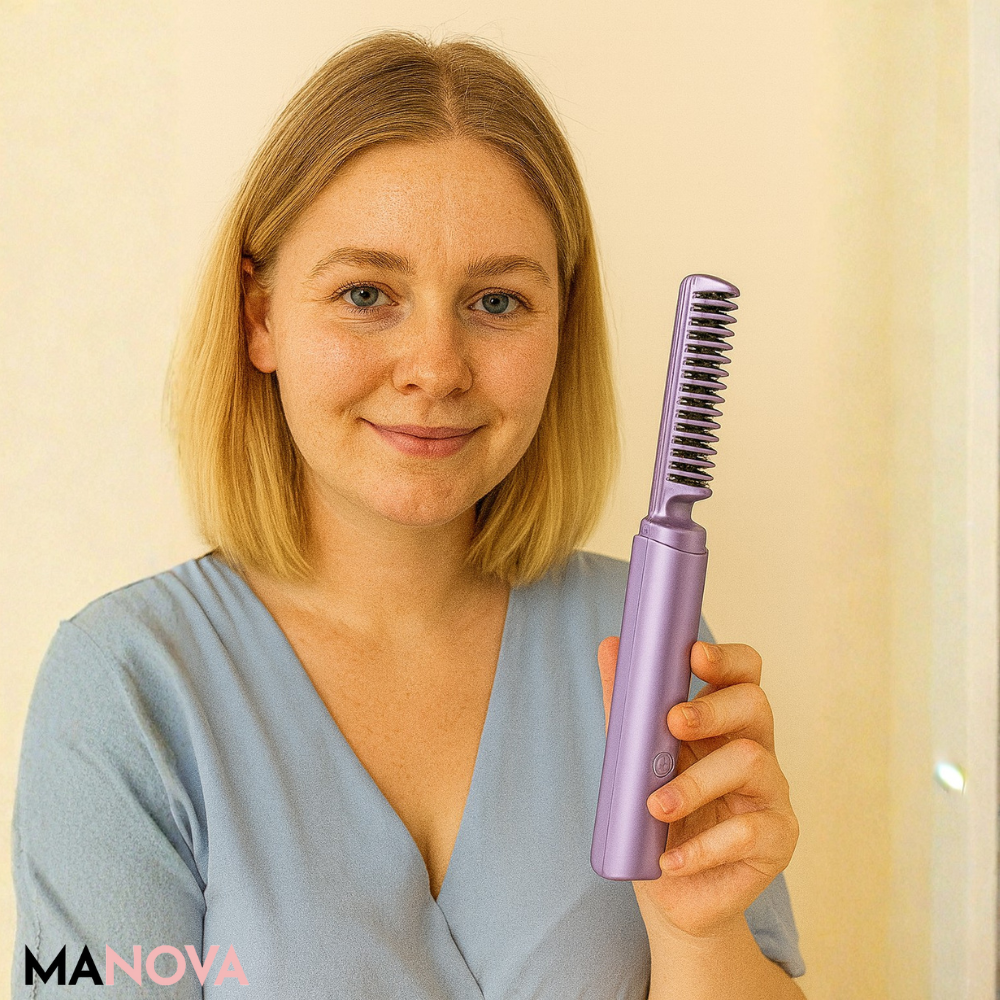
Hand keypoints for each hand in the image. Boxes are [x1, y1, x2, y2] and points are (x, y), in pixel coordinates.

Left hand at [596, 638, 798, 939]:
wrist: (672, 893)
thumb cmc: (659, 815)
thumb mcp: (635, 756)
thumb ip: (626, 703)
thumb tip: (611, 645)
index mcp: (724, 722)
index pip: (743, 673)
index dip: (725, 658)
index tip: (694, 654)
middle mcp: (755, 749)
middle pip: (755, 705)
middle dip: (714, 708)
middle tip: (673, 722)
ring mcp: (771, 793)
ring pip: (750, 763)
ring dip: (695, 783)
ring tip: (655, 806)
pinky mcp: (777, 840)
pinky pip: (747, 833)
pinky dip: (702, 847)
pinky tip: (670, 860)